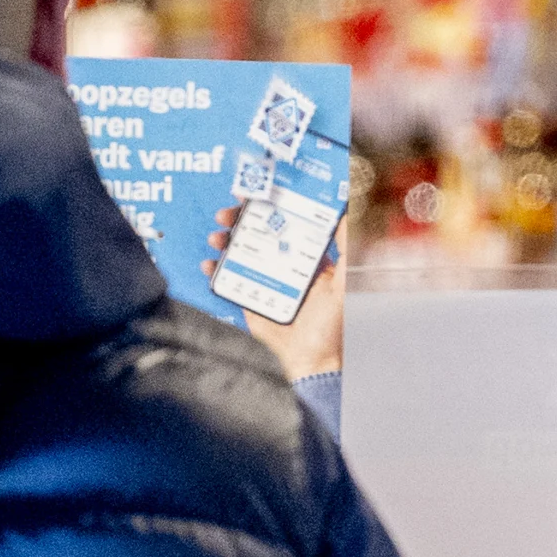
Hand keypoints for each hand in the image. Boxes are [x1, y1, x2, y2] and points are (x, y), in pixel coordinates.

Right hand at [211, 200, 342, 380]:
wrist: (309, 363)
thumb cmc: (331, 328)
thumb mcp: (343, 285)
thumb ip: (345, 251)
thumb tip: (346, 215)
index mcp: (306, 258)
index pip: (286, 222)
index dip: (269, 205)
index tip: (254, 193)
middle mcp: (284, 265)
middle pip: (257, 232)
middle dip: (240, 219)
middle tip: (228, 213)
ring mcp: (263, 281)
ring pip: (239, 251)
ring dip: (225, 239)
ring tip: (218, 236)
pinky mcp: (248, 299)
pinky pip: (228, 280)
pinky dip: (215, 270)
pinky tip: (210, 263)